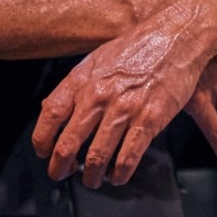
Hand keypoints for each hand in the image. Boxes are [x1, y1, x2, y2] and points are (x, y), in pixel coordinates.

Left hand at [32, 16, 207, 188]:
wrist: (175, 36)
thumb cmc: (136, 47)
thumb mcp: (97, 59)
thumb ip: (74, 85)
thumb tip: (48, 108)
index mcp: (82, 78)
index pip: (50, 114)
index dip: (42, 139)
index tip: (43, 152)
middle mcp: (99, 94)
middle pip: (68, 143)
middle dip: (60, 167)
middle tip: (61, 174)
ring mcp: (124, 108)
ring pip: (97, 156)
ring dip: (91, 176)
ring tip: (92, 179)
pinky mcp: (149, 119)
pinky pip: (128, 157)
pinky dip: (120, 173)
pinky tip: (118, 175)